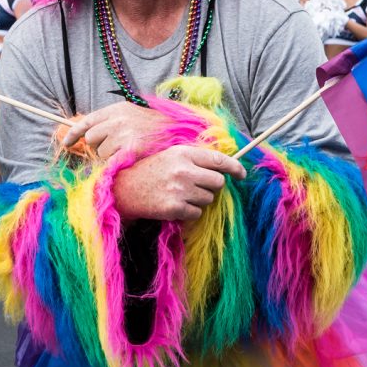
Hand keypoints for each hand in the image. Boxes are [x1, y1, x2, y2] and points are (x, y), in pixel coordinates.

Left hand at [61, 102, 169, 158]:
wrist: (179, 131)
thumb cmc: (154, 126)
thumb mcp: (132, 115)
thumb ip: (111, 121)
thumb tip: (87, 135)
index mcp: (117, 109)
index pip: (87, 121)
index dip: (73, 134)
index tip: (66, 143)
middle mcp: (117, 119)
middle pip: (91, 138)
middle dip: (99, 145)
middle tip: (115, 147)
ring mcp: (123, 134)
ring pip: (101, 152)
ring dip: (110, 155)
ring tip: (128, 151)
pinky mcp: (130, 149)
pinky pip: (112, 162)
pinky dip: (118, 163)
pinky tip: (130, 158)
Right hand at [113, 145, 246, 221]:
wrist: (124, 189)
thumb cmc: (151, 171)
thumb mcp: (171, 156)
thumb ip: (196, 159)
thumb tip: (224, 167)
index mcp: (184, 153)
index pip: (219, 160)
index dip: (235, 168)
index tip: (242, 174)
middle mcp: (183, 170)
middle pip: (218, 182)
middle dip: (212, 186)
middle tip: (197, 186)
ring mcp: (179, 190)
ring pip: (208, 199)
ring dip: (199, 199)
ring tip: (180, 194)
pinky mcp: (175, 208)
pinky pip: (197, 213)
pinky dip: (189, 212)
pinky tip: (175, 205)